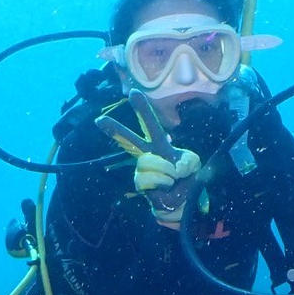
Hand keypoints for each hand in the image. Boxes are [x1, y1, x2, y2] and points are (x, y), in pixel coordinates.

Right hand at [95, 89, 202, 224]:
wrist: (186, 202)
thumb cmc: (188, 179)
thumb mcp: (194, 164)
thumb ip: (188, 160)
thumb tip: (173, 167)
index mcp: (160, 144)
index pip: (150, 124)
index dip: (142, 109)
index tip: (132, 93)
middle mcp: (147, 154)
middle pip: (129, 139)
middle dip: (115, 129)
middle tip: (99, 120)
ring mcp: (143, 169)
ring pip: (146, 161)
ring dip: (165, 170)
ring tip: (172, 178)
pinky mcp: (141, 184)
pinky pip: (147, 178)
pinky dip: (162, 182)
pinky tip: (166, 186)